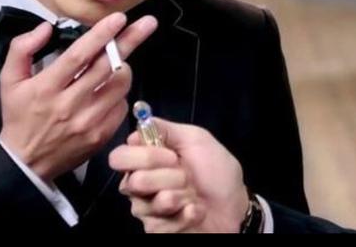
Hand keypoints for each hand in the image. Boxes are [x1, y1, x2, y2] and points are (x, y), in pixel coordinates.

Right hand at [0, 12, 157, 181]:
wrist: (26, 162)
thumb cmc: (19, 115)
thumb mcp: (9, 80)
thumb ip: (22, 49)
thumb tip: (46, 28)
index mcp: (47, 87)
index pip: (79, 56)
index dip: (101, 35)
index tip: (119, 18)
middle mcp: (70, 105)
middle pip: (107, 67)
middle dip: (130, 41)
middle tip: (148, 23)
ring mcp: (88, 122)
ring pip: (120, 86)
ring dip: (124, 67)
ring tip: (119, 60)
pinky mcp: (101, 136)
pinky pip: (122, 106)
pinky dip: (120, 93)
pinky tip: (109, 89)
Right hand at [109, 118, 248, 232]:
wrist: (236, 205)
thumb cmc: (216, 170)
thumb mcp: (195, 139)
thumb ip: (166, 129)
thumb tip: (139, 124)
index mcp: (146, 159)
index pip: (119, 157)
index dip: (142, 156)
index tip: (171, 156)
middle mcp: (140, 184)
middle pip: (132, 181)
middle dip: (166, 178)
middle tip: (186, 177)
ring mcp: (147, 209)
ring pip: (146, 205)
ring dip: (179, 197)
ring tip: (194, 196)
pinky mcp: (157, 230)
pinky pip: (160, 225)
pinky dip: (185, 216)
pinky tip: (197, 211)